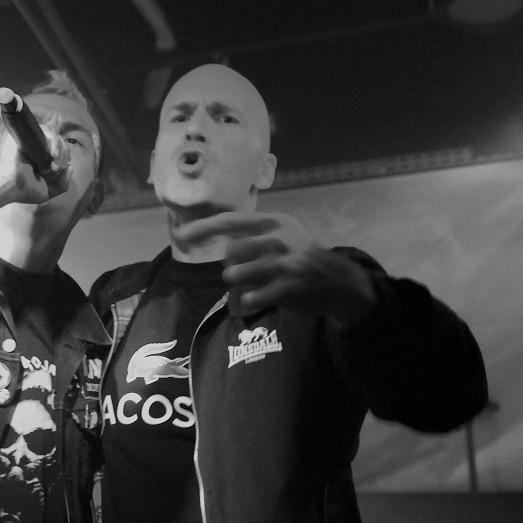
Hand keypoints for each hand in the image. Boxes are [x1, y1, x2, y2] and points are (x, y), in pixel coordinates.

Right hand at [0, 124, 71, 209]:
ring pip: (56, 137)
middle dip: (63, 155)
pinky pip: (48, 133)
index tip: (59, 170)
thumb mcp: (48, 193)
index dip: (65, 158)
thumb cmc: (25, 191)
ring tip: (53, 164)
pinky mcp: (30, 137)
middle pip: (61, 143)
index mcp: (45, 161)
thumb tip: (71, 166)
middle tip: (55, 168)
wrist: (10, 186)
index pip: (62, 152)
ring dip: (59, 151)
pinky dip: (54, 143)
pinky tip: (52, 155)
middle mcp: (41, 150)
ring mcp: (35, 143)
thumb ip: (62, 184)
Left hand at [174, 211, 376, 326]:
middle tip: (250, 273)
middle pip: (229, 253)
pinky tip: (261, 299)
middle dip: (232, 266)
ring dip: (239, 284)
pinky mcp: (287, 287)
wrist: (339, 282)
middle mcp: (278, 238)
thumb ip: (252, 236)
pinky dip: (249, 302)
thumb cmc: (301, 258)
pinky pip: (249, 297)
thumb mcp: (283, 235)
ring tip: (256, 285)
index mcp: (274, 222)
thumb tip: (216, 243)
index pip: (230, 221)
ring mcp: (283, 262)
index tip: (182, 234)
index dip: (204, 227)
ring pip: (234, 274)